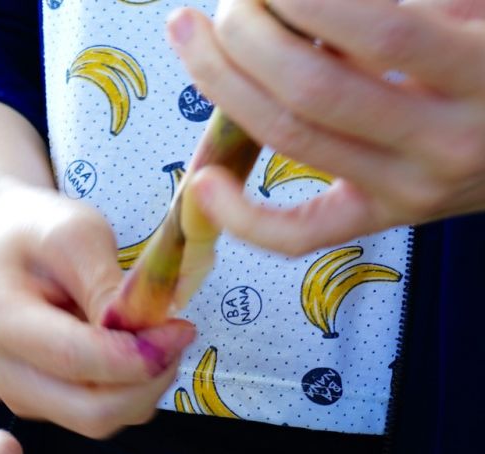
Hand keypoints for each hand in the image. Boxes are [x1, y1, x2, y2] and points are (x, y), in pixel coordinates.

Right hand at [0, 184, 196, 438]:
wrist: (3, 246)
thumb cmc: (40, 231)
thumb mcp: (78, 233)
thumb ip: (107, 285)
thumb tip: (142, 336)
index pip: (74, 359)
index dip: (138, 357)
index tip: (180, 330)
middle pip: (88, 411)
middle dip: (147, 383)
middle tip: (175, 341)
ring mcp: (7, 392)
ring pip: (94, 421)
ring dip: (139, 389)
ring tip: (150, 340)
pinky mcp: (26, 404)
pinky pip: (88, 416)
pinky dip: (122, 391)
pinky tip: (122, 351)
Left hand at [170, 0, 484, 255]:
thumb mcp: (479, 13)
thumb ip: (410, 7)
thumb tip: (308, 1)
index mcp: (482, 72)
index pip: (384, 33)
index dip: (311, 1)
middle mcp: (444, 139)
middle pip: (316, 89)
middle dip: (250, 37)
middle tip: (230, 1)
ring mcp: (409, 187)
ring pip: (293, 141)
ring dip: (225, 84)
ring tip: (193, 36)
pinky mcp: (383, 218)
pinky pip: (299, 234)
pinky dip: (240, 215)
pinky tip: (202, 178)